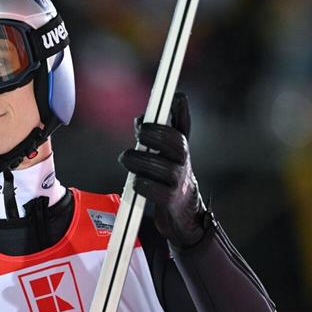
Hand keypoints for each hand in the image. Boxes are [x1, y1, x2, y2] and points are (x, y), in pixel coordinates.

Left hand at [119, 92, 206, 247]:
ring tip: (127, 158)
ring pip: (157, 165)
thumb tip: (141, 119)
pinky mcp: (169, 199)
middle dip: (152, 133)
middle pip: (173, 140)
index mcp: (182, 147)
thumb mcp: (167, 155)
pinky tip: (136, 182)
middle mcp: (184, 161)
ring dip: (136, 160)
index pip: (184, 125)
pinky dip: (139, 183)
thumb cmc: (169, 179)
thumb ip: (156, 136)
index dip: (180, 109)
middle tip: (140, 134)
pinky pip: (149, 187)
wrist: (184, 214)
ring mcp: (179, 180)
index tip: (174, 97)